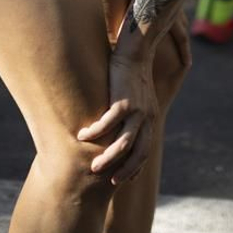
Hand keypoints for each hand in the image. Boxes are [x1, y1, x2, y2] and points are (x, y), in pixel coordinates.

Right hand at [76, 52, 158, 185]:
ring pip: (123, 144)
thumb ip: (130, 114)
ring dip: (108, 158)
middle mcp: (147, 118)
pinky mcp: (123, 101)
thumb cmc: (130, 74)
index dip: (135, 167)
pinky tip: (82, 136)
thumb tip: (117, 128)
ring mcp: (137, 110)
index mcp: (150, 119)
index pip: (145, 151)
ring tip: (92, 165)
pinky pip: (107, 124)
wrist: (135, 51)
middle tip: (109, 181)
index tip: (123, 179)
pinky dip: (94, 133)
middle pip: (138, 153)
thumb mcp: (136, 97)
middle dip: (124, 170)